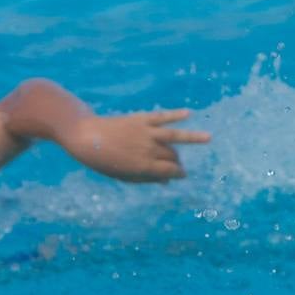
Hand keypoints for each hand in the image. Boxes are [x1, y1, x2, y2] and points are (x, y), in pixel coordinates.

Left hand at [61, 109, 209, 182]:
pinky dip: (176, 114)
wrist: (85, 137)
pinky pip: (163, 116)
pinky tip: (188, 113)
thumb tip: (167, 181)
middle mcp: (148, 149)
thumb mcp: (121, 175)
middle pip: (172, 155)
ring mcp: (146, 133)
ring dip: (193, 137)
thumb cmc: (103, 160)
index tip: (181, 175)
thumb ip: (145, 178)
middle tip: (176, 163)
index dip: (177, 174)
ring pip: (175, 135)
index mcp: (143, 166)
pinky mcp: (142, 119)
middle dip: (177, 161)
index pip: (170, 171)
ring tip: (209, 138)